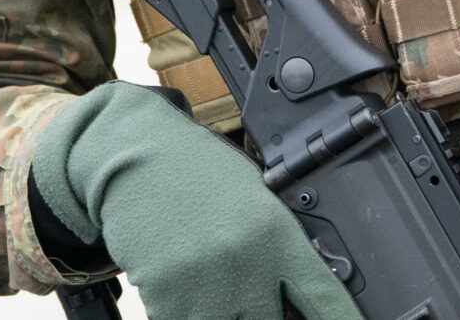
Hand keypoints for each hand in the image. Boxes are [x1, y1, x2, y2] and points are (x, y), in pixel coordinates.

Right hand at [31, 82, 359, 319]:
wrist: (135, 157)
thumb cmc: (196, 172)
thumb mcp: (254, 196)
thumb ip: (276, 244)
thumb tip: (291, 291)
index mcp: (277, 232)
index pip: (324, 297)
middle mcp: (247, 262)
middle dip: (269, 318)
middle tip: (256, 301)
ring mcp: (207, 285)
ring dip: (226, 316)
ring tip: (220, 294)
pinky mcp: (168, 298)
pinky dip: (187, 314)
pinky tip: (187, 295)